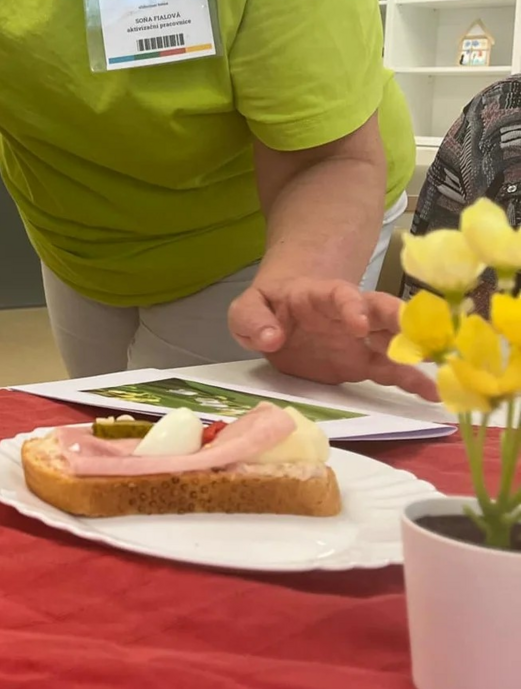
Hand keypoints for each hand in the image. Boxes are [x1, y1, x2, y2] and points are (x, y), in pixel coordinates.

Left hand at [229, 276, 439, 400]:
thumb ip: (253, 318)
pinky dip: (411, 381)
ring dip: (415, 354)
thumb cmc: (268, 308)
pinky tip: (432, 393)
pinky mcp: (362, 364)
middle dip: (402, 322)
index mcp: (321, 296)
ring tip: (440, 372)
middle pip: (382, 312)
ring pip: (394, 342)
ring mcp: (360, 340)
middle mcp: (349, 314)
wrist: (279, 317)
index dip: (352, 306)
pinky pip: (390, 371)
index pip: (342, 295)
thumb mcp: (247, 307)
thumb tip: (270, 337)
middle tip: (422, 336)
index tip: (358, 323)